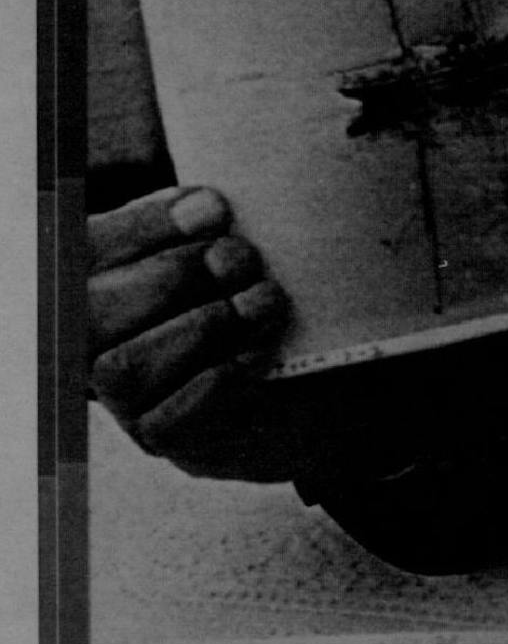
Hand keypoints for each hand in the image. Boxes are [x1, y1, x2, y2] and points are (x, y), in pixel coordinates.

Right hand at [89, 187, 295, 480]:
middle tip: (241, 259)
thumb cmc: (237, 284)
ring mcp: (118, 395)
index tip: (216, 209)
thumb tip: (205, 208)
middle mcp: (86, 343)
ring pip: (127, 367)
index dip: (146, 226)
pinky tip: (255, 350)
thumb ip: (195, 217)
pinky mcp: (156, 435)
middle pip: (93, 312)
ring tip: (260, 301)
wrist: (286, 368)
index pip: (84, 251)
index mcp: (91, 279)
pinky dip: (221, 375)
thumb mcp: (212, 236)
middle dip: (179, 275)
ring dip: (206, 326)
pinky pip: (172, 414)